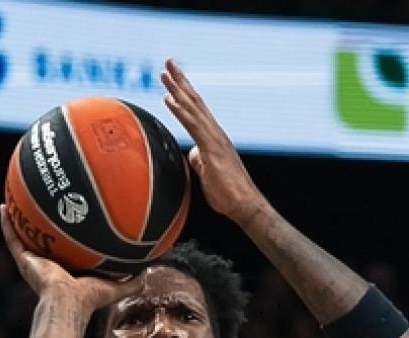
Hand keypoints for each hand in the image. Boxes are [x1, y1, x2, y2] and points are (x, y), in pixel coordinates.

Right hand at [0, 208, 135, 312]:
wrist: (67, 303)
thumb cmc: (89, 299)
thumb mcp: (116, 287)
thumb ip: (132, 282)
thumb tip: (151, 273)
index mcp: (68, 270)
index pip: (66, 249)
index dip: (67, 236)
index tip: (69, 219)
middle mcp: (49, 264)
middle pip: (44, 239)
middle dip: (42, 223)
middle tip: (44, 202)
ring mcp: (34, 261)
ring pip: (24, 236)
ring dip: (19, 219)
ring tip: (15, 199)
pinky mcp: (24, 260)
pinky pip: (12, 237)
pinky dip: (6, 223)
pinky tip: (3, 206)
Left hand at [161, 59, 263, 224]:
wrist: (244, 204)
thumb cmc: (228, 194)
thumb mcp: (207, 174)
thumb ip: (199, 160)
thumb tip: (192, 153)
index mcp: (214, 138)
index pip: (197, 110)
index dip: (185, 93)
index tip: (174, 78)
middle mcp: (215, 133)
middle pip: (195, 101)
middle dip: (181, 81)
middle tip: (169, 63)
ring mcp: (214, 139)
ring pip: (193, 108)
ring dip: (177, 88)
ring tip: (165, 73)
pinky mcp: (211, 148)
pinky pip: (192, 125)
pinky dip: (180, 110)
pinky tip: (169, 98)